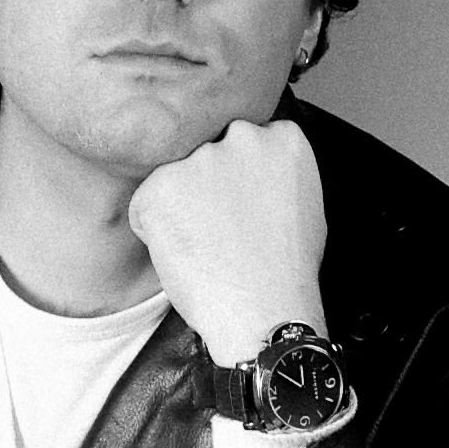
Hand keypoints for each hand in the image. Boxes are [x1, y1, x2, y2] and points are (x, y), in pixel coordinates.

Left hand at [127, 117, 327, 367]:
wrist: (265, 310)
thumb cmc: (286, 272)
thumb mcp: (304, 205)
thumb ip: (275, 173)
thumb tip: (253, 170)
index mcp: (282, 138)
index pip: (245, 139)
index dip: (238, 177)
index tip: (242, 206)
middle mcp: (241, 136)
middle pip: (207, 153)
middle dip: (206, 185)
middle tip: (221, 231)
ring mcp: (201, 158)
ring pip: (174, 177)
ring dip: (180, 207)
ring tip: (206, 248)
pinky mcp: (162, 184)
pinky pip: (144, 204)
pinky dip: (153, 230)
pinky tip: (185, 256)